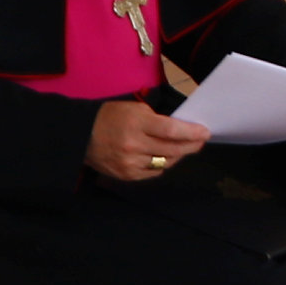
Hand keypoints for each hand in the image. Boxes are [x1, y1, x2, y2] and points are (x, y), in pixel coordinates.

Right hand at [87, 99, 209, 182]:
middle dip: (191, 145)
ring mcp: (129, 163)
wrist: (80, 134)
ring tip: (184, 148)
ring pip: (165, 163)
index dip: (192, 133)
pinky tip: (164, 157)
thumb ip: (158, 120)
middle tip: (200, 141)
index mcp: (137, 123)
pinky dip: (161, 164)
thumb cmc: (111, 117)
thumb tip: (181, 130)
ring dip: (178, 155)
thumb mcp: (135, 109)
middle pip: (172, 150)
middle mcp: (134, 145)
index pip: (172, 130)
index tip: (205, 133)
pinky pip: (153, 172)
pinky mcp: (125, 175)